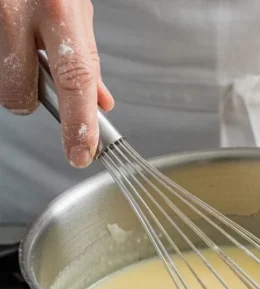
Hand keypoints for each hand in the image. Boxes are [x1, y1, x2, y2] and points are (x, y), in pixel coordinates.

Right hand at [0, 0, 113, 167]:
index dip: (78, 124)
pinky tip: (5, 35)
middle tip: (33, 75)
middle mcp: (16, 12)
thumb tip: (100, 103)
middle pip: (20, 93)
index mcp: (57, 10)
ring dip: (7, 73)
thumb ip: (85, 56)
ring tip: (15, 41)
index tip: (81, 153)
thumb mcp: (73, 8)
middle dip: (28, 98)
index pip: (74, 80)